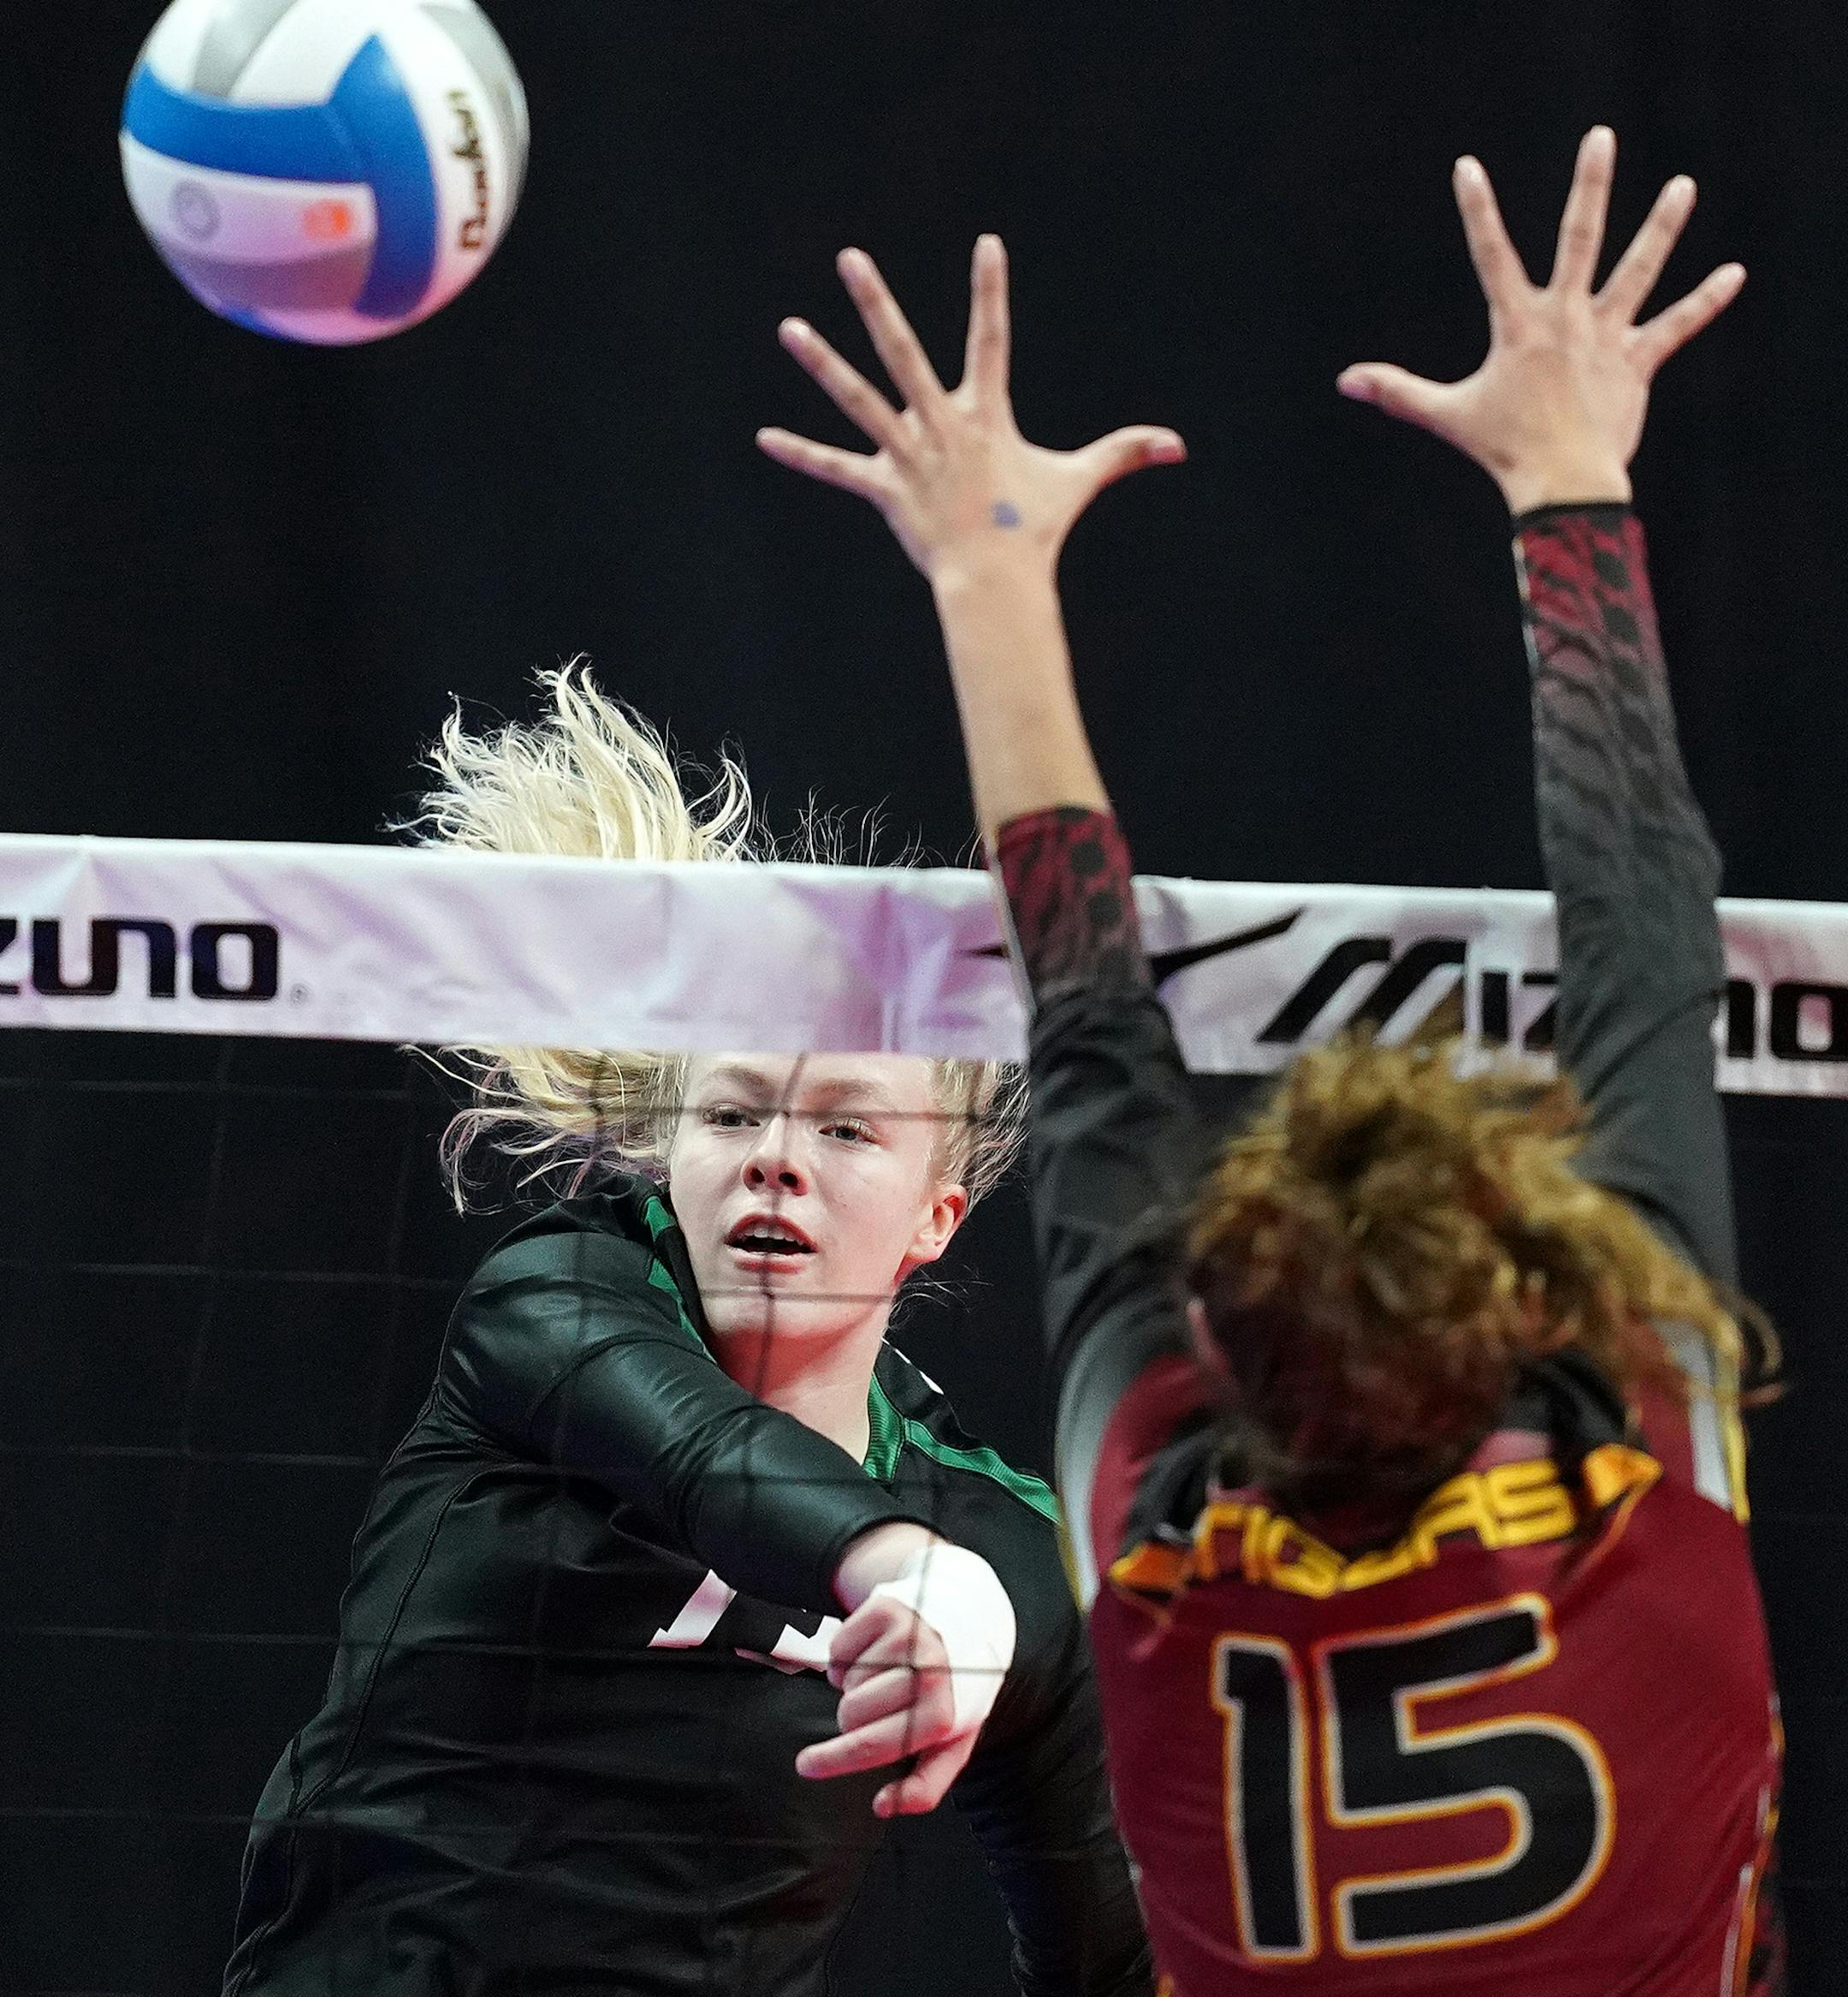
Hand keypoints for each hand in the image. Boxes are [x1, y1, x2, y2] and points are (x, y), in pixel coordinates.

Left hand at [758, 235, 1183, 586]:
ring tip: (789, 328)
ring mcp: (908, 455)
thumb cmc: (1034, 532)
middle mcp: (940, 424)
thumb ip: (1124, 453)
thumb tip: (1180, 446)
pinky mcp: (884, 489)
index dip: (991, 290)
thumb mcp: (1078, 483)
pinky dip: (801, 454)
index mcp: (985, 414)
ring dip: (821, 363)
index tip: (987, 243)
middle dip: (876, 303)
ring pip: (858, 398)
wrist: (995, 581)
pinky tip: (764, 438)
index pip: (992, 338)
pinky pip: (837, 468)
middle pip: (903, 352)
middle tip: (849, 258)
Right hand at [799, 1540, 1015, 1815]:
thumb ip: (925, 1786)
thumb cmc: (956, 1692)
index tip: (806, 1766)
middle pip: (851, 1713)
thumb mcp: (954, 1742)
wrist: (970, 1621)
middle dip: (853, 1719)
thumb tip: (882, 1807)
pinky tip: (873, 1653)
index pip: (873, 1744)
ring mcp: (905, 1637)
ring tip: (883, 1677)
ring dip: (855, 1684)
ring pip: (845, 1681)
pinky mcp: (886, 1609)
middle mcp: (926, 1673)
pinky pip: (839, 1647)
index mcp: (942, 1714)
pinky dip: (848, 1656)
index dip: (834, 1759)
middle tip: (876, 1709)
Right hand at [1338, 127, 1744, 513]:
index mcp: (1519, 325)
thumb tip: (1345, 380)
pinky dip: (1706, 300)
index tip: (1468, 166)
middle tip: (1600, 137)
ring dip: (1663, 226)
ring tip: (1683, 185)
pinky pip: (1676, 325)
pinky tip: (1734, 273)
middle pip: (1581, 237)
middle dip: (1590, 185)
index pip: (1492, 255)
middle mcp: (1567, 318)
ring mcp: (1607, 337)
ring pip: (1639, 270)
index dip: (1477, 210)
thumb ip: (1398, 391)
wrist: (1564, 486)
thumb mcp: (1446, 415)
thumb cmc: (1502, 451)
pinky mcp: (1638, 363)